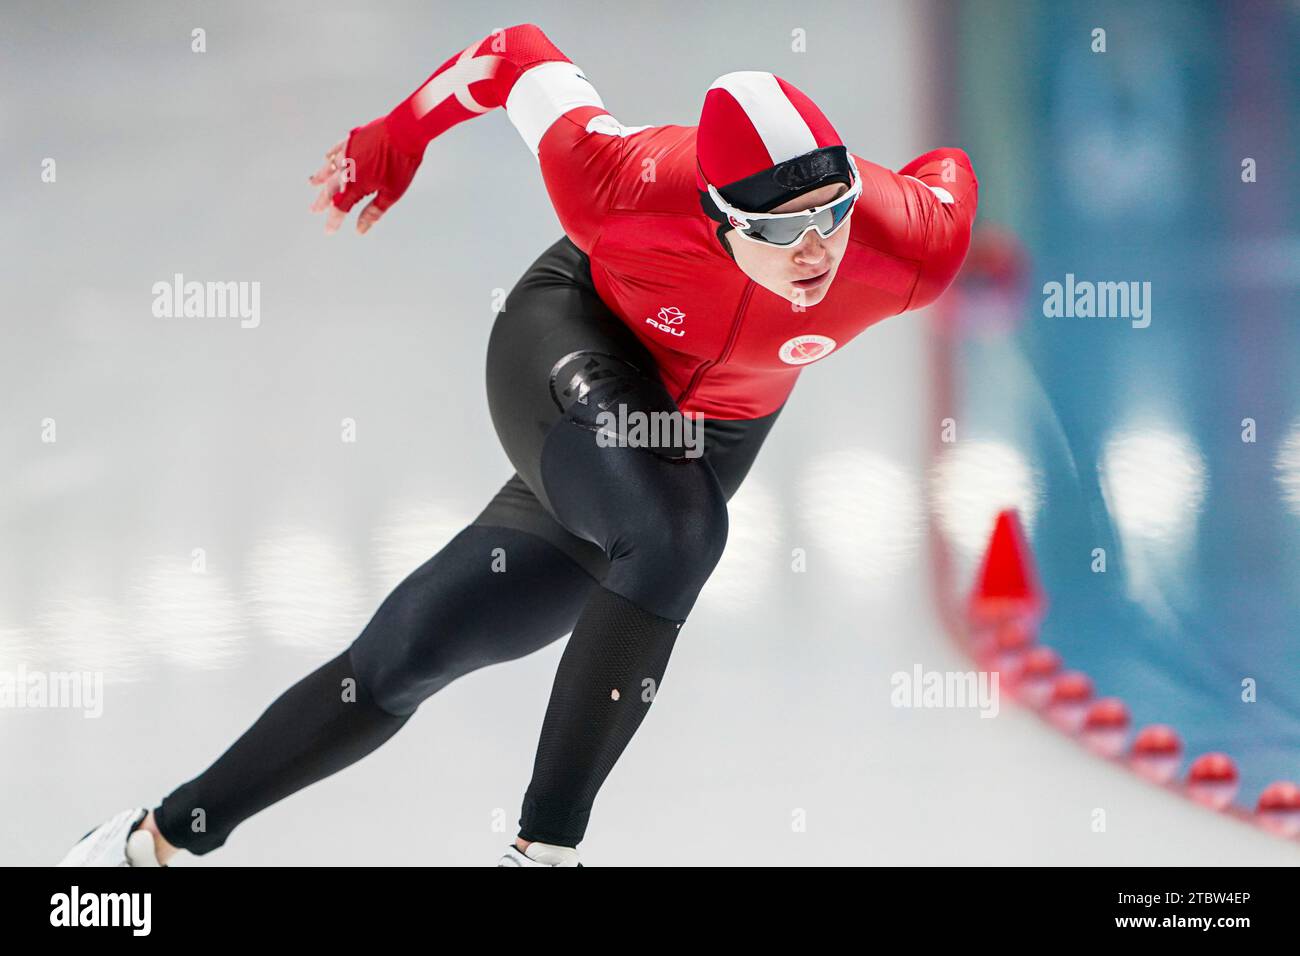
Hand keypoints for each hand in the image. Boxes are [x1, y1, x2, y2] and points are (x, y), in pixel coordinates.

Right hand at [308, 118, 423, 234]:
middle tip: (314, 210)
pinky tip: (326, 158)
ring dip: (321, 177)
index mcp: (356, 185)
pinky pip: (336, 149)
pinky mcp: (352, 139)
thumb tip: (360, 229)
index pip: (340, 207)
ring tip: (312, 184)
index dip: (334, 220)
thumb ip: (373, 212)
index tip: (329, 230)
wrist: (405, 131)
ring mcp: (348, 152)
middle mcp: (347, 169)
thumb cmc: (401, 164)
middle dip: (323, 201)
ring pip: (329, 168)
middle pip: (331, 189)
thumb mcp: (391, 193)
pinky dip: (330, 156)